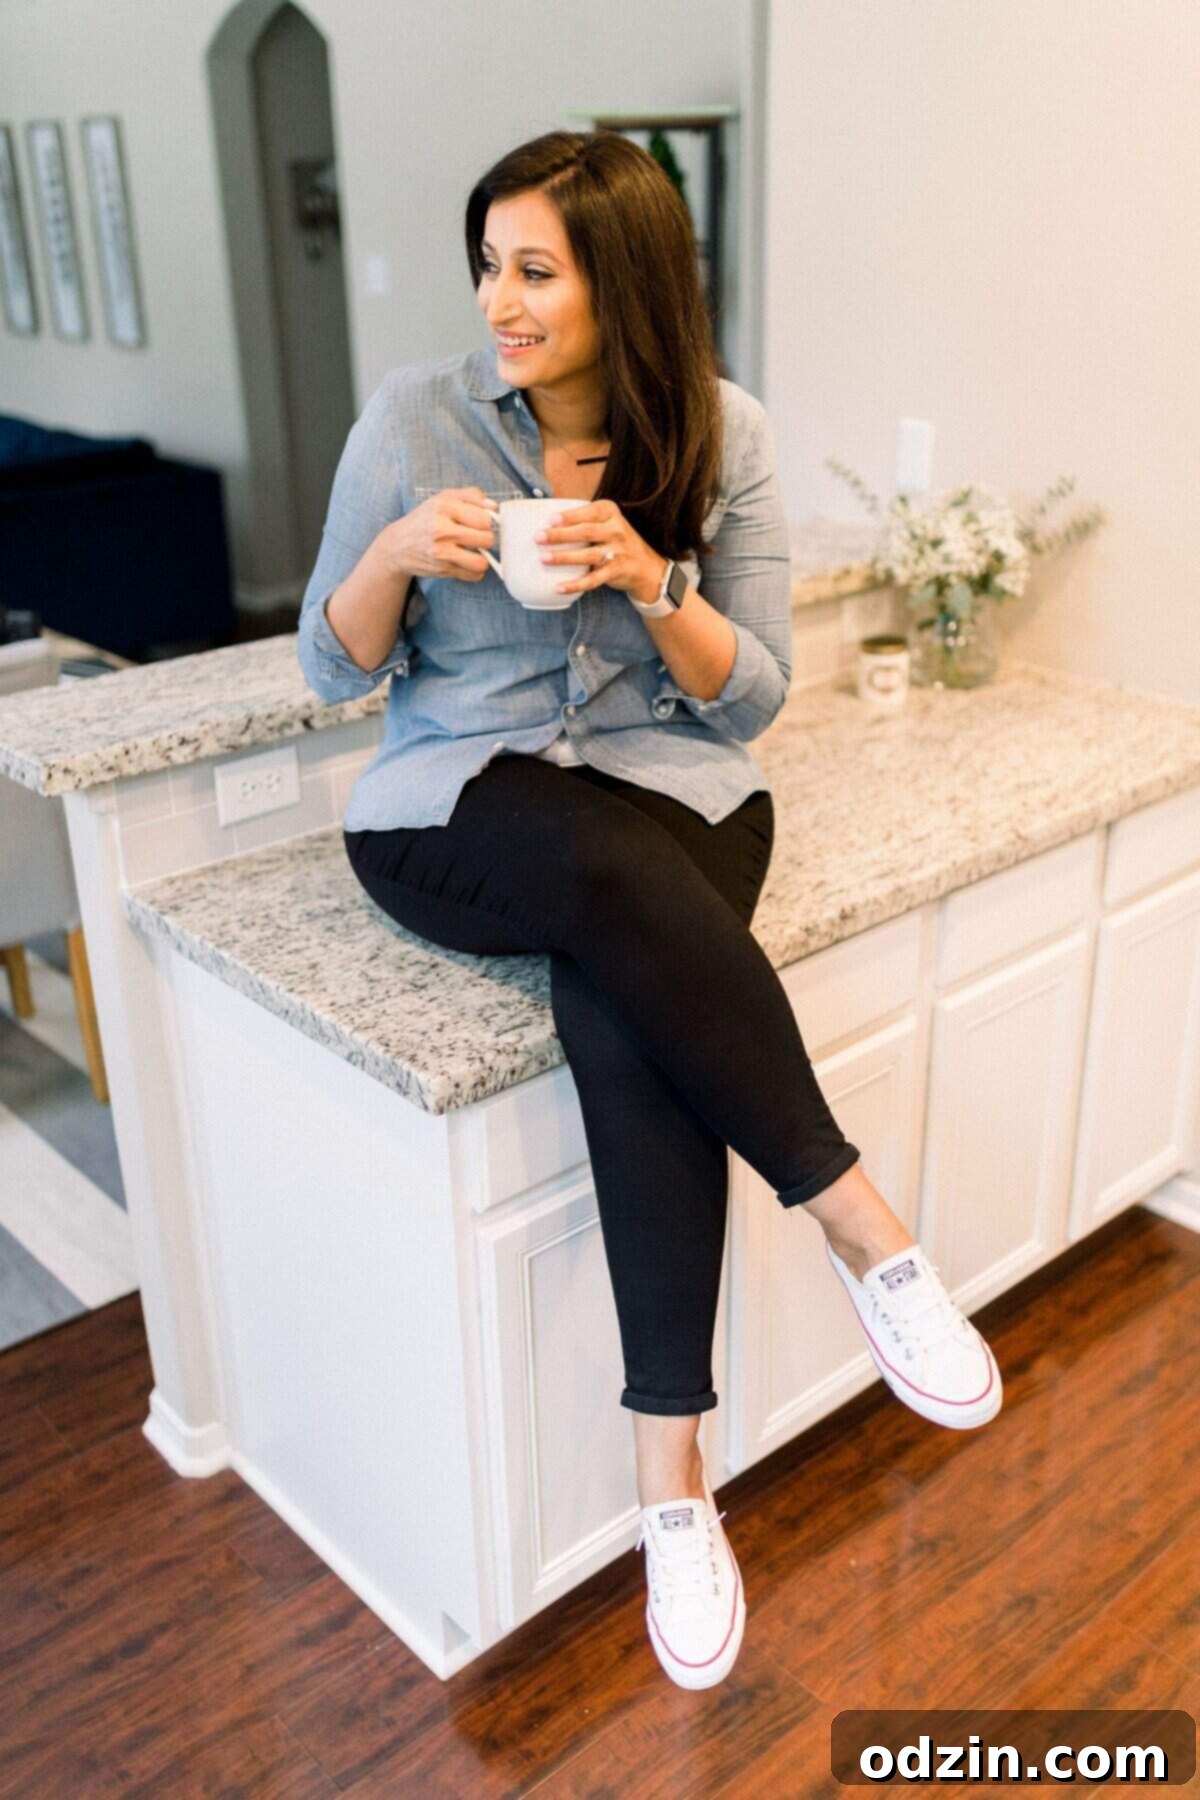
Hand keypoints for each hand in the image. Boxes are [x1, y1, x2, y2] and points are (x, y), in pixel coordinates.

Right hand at [377, 486, 497, 583]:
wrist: (398, 546)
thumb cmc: (425, 519)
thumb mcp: (443, 498)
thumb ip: (471, 496)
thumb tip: (494, 506)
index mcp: (444, 507)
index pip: (484, 518)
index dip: (487, 521)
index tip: (480, 522)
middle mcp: (441, 530)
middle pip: (486, 539)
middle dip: (486, 538)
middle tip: (477, 537)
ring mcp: (442, 553)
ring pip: (481, 562)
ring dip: (483, 558)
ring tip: (475, 552)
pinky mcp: (442, 570)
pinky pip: (473, 575)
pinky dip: (475, 571)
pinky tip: (467, 562)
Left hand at [535, 500, 665, 603]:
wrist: (646, 565)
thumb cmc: (614, 540)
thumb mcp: (606, 522)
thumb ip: (583, 520)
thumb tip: (544, 522)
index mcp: (610, 512)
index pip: (589, 512)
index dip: (570, 516)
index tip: (550, 520)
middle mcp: (616, 529)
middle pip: (586, 532)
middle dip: (561, 535)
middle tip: (538, 537)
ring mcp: (618, 551)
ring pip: (588, 555)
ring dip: (564, 557)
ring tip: (543, 558)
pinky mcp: (617, 571)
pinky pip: (594, 579)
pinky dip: (575, 585)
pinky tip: (558, 587)